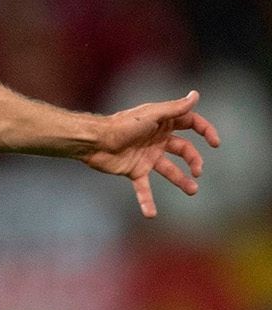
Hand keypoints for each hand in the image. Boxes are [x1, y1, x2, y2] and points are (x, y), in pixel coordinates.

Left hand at [81, 90, 220, 217]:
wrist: (94, 141)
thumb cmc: (121, 124)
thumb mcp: (151, 115)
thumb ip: (174, 108)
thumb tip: (195, 95)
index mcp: (162, 123)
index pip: (190, 124)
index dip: (205, 131)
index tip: (215, 143)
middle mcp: (157, 140)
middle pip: (184, 149)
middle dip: (194, 160)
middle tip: (198, 172)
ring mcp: (146, 156)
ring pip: (170, 170)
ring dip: (181, 181)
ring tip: (193, 190)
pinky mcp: (134, 171)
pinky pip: (144, 188)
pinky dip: (147, 201)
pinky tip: (151, 214)